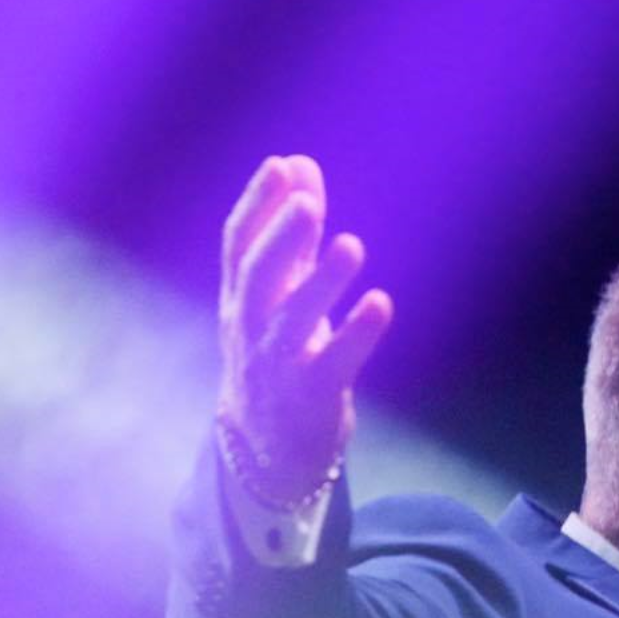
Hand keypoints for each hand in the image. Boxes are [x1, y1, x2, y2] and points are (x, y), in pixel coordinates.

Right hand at [217, 155, 392, 501]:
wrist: (266, 451)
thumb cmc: (276, 357)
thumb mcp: (277, 294)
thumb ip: (292, 235)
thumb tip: (301, 165)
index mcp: (239, 298)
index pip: (238, 245)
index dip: (257, 205)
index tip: (280, 166)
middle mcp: (250, 328)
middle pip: (257, 277)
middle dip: (280, 239)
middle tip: (308, 204)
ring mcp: (277, 364)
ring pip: (292, 320)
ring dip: (322, 283)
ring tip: (352, 246)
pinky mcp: (311, 396)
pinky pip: (333, 363)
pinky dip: (357, 334)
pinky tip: (381, 304)